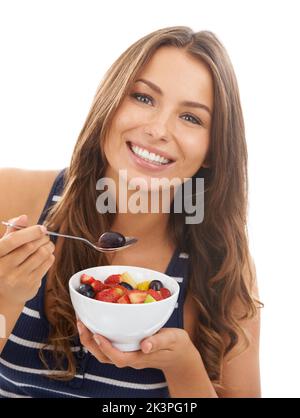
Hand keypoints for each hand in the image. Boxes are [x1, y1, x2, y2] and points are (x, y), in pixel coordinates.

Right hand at [0, 214, 54, 304]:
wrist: (5, 295)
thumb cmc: (4, 266)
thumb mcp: (3, 249)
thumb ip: (12, 232)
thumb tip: (23, 217)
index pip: (13, 241)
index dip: (30, 232)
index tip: (41, 228)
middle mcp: (3, 269)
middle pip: (30, 246)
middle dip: (42, 237)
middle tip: (45, 235)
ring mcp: (17, 278)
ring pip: (41, 255)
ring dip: (49, 246)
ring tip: (48, 244)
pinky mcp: (30, 285)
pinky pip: (47, 264)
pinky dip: (50, 256)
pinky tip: (47, 255)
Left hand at [77, 320, 196, 372]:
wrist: (180, 356)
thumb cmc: (177, 346)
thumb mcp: (172, 340)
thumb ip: (159, 341)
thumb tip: (145, 344)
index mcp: (140, 357)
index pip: (118, 358)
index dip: (106, 348)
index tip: (97, 335)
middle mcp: (130, 358)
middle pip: (104, 357)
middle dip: (90, 342)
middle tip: (81, 323)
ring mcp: (128, 354)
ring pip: (103, 354)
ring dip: (90, 340)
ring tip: (82, 322)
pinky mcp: (127, 349)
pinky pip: (108, 347)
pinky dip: (98, 337)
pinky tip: (95, 324)